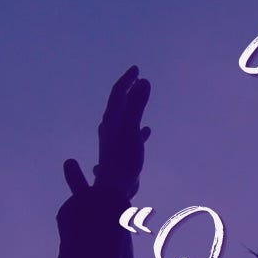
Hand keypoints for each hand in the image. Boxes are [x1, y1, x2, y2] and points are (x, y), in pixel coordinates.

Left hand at [64, 66, 150, 198]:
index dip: (126, 80)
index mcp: (111, 120)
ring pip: (124, 119)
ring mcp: (115, 141)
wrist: (114, 187)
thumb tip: (143, 81)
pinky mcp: (122, 153)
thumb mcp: (130, 128)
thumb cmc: (122, 157)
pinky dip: (139, 128)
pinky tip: (147, 130)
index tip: (137, 69)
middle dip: (128, 90)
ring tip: (141, 99)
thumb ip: (136, 104)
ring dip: (133, 107)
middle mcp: (110, 128)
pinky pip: (131, 135)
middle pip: (118, 104)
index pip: (117, 93)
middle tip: (138, 79)